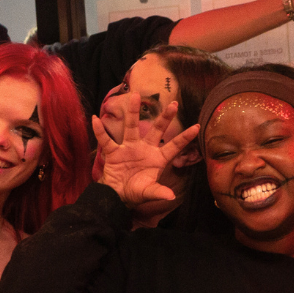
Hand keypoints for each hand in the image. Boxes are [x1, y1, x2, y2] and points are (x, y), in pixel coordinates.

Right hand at [91, 94, 199, 208]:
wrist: (116, 196)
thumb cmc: (135, 193)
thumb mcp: (148, 192)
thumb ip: (158, 192)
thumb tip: (171, 197)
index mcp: (158, 159)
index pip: (174, 146)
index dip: (185, 137)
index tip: (198, 126)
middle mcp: (145, 149)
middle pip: (157, 130)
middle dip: (165, 118)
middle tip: (174, 103)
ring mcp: (129, 148)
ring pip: (132, 127)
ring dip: (133, 112)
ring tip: (136, 95)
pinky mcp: (114, 152)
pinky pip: (106, 140)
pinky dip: (100, 130)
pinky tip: (96, 118)